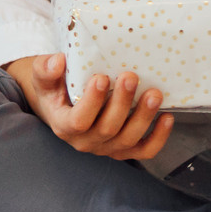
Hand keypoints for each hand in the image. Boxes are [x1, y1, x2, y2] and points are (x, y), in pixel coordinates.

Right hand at [4, 53, 173, 161]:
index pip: (78, 121)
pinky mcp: (124, 150)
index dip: (92, 102)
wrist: (63, 108)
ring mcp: (106, 148)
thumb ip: (45, 69)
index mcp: (64, 126)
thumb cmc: (55, 90)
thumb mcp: (43, 78)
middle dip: (122, 103)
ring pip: (128, 140)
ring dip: (143, 117)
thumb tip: (57, 61)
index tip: (101, 77)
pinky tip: (167, 117)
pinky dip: (159, 137)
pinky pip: (144, 151)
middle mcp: (85, 142)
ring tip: (154, 93)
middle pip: (107, 129)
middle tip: (131, 77)